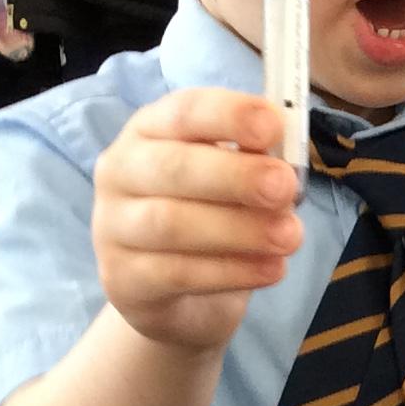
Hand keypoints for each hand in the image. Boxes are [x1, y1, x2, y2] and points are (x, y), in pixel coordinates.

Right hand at [93, 88, 302, 353]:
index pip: (183, 111)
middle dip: (236, 176)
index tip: (274, 125)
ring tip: (290, 237)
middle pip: (173, 167)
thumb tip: (285, 162)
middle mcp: (122, 171)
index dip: (229, 115)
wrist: (173, 295)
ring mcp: (114, 227)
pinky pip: (177, 273)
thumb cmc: (208, 217)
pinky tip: (272, 270)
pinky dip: (231, 272)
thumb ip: (253, 163)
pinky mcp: (123, 279)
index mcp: (150, 131)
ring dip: (239, 229)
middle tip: (286, 188)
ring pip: (171, 223)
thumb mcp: (231, 181)